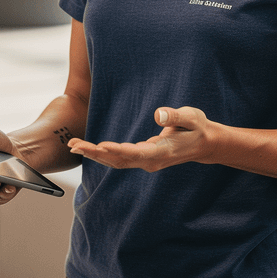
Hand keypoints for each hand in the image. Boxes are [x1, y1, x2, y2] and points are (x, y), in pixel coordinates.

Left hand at [68, 106, 212, 172]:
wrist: (203, 144)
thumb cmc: (196, 128)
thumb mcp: (192, 118)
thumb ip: (176, 117)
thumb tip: (159, 115)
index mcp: (162, 152)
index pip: (137, 154)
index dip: (119, 151)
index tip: (102, 146)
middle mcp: (150, 161)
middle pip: (119, 160)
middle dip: (96, 153)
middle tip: (74, 146)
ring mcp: (144, 162)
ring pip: (115, 161)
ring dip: (94, 154)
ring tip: (73, 146)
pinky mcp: (140, 158)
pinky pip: (117, 158)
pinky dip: (100, 153)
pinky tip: (86, 148)